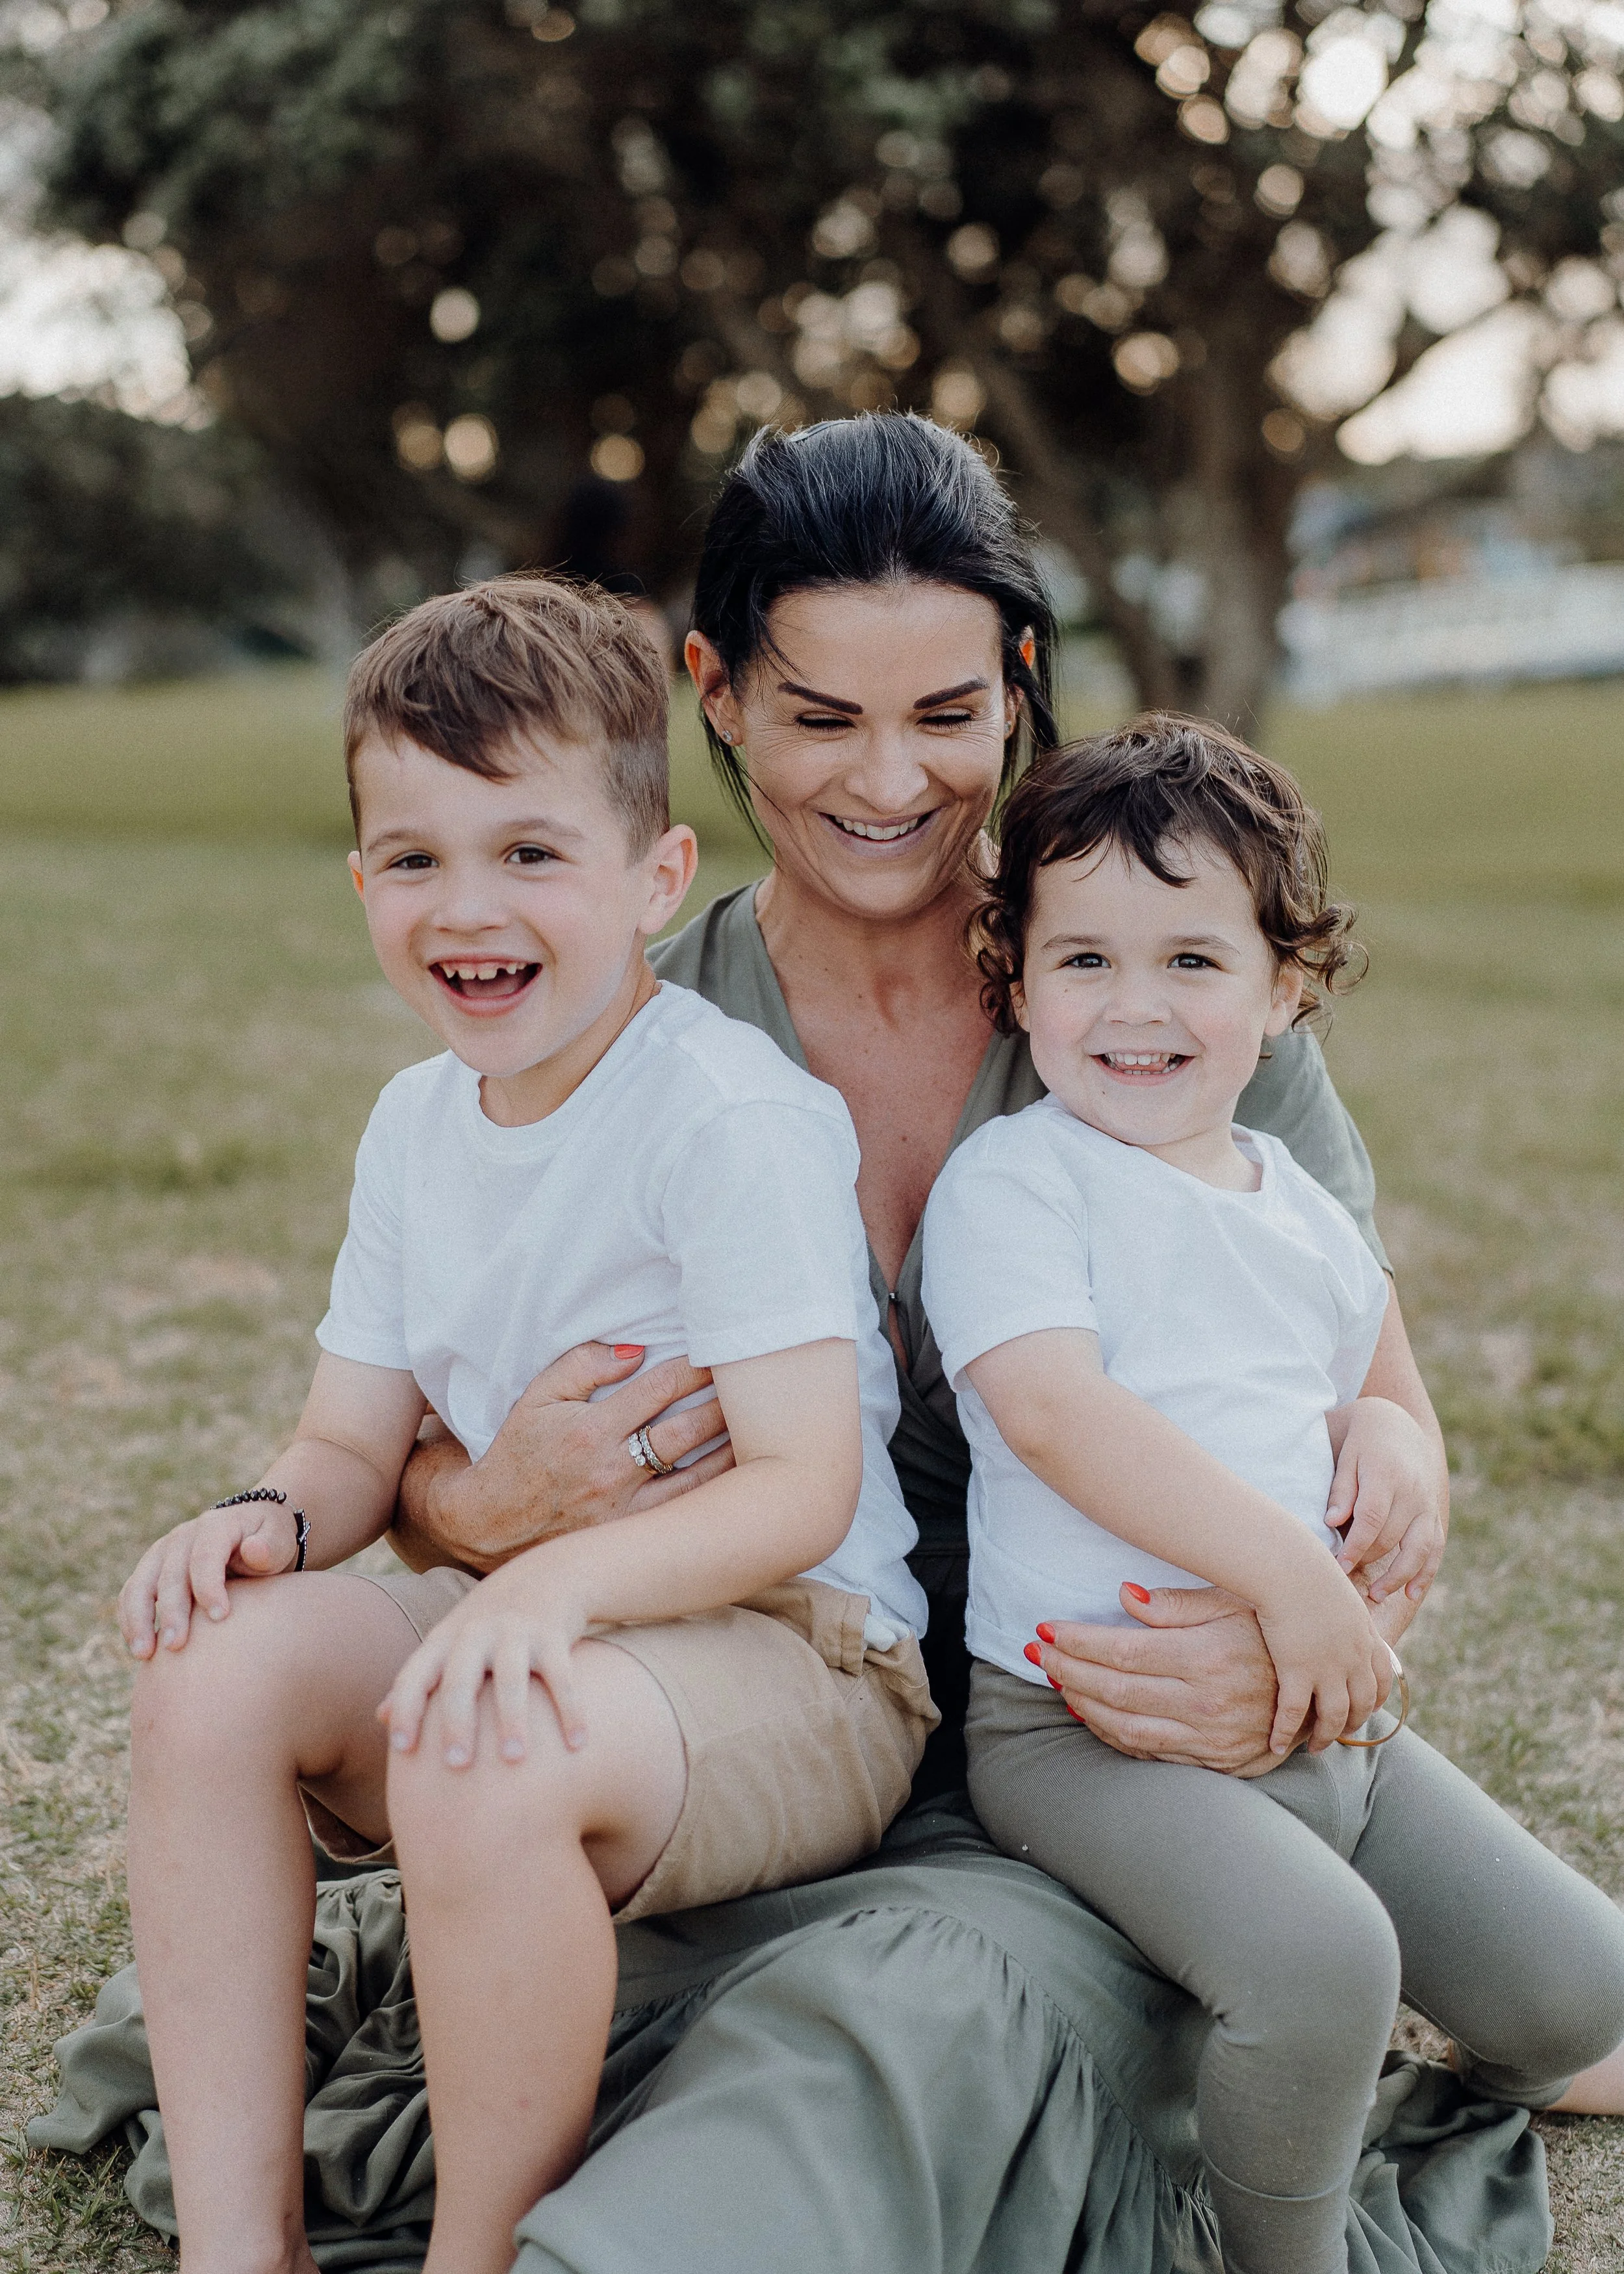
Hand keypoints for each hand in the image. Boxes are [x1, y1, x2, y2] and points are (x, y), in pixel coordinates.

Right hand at [118, 1497, 300, 1657]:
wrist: (252, 1535)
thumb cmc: (269, 1543)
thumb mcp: (278, 1540)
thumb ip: (269, 1547)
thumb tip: (253, 1550)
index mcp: (215, 1526)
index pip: (205, 1555)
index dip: (209, 1586)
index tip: (220, 1617)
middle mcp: (183, 1537)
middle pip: (170, 1574)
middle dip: (171, 1611)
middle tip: (176, 1645)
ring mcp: (163, 1553)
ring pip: (140, 1584)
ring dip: (138, 1619)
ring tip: (144, 1654)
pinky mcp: (151, 1571)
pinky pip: (132, 1594)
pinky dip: (130, 1620)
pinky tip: (140, 1650)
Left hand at [380, 1563, 588, 1762]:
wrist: (545, 1574)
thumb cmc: (487, 1624)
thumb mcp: (449, 1641)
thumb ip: (419, 1677)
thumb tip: (381, 1718)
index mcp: (444, 1640)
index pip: (415, 1675)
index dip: (406, 1709)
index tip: (402, 1750)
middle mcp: (475, 1634)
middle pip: (460, 1679)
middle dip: (456, 1722)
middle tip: (456, 1766)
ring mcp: (515, 1632)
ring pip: (510, 1678)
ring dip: (512, 1719)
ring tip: (513, 1759)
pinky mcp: (553, 1635)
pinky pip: (562, 1677)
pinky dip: (570, 1710)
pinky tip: (577, 1744)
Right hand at [391, 1342, 733, 1572]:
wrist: (488, 1525)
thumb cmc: (518, 1452)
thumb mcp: (538, 1398)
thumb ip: (584, 1365)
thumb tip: (637, 1350)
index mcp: (590, 1430)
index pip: (659, 1388)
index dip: (696, 1366)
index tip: (721, 1350)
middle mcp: (611, 1471)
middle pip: (688, 1430)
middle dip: (727, 1402)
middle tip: (758, 1384)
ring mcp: (625, 1510)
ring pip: (698, 1476)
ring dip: (733, 1447)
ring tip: (765, 1424)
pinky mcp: (631, 1537)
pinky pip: (687, 1510)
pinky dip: (718, 1489)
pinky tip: (745, 1472)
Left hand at [1031, 1587, 1283, 1774]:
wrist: (1321, 1688)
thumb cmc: (1270, 1633)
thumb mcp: (1232, 1604)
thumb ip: (1175, 1604)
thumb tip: (1122, 1595)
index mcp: (1207, 1658)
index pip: (1122, 1652)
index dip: (1077, 1641)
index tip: (1046, 1629)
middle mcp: (1206, 1704)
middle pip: (1115, 1691)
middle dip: (1067, 1670)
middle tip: (1038, 1653)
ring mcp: (1210, 1740)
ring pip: (1126, 1728)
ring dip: (1083, 1705)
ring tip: (1058, 1681)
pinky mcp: (1214, 1764)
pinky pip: (1150, 1754)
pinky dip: (1114, 1735)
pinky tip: (1092, 1714)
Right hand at [1253, 1552, 1387, 1753]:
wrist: (1290, 1568)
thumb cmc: (1308, 1570)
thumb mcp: (1340, 1591)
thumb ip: (1345, 1609)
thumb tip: (1337, 1610)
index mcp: (1366, 1638)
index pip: (1383, 1680)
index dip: (1376, 1700)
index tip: (1367, 1709)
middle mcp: (1354, 1659)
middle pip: (1361, 1705)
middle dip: (1352, 1724)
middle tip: (1339, 1734)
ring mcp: (1328, 1669)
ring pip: (1334, 1718)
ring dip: (1325, 1737)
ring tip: (1315, 1748)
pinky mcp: (1297, 1671)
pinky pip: (1293, 1713)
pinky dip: (1284, 1733)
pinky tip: (1276, 1745)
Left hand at [1325, 1395, 1446, 1604]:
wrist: (1398, 1425)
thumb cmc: (1363, 1443)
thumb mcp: (1347, 1457)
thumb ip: (1341, 1490)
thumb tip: (1332, 1522)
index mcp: (1387, 1475)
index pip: (1371, 1518)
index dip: (1355, 1546)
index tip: (1338, 1567)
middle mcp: (1412, 1492)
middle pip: (1391, 1536)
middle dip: (1368, 1561)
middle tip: (1343, 1580)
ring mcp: (1427, 1505)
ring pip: (1419, 1548)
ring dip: (1399, 1576)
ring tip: (1376, 1595)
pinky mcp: (1434, 1514)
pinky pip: (1435, 1548)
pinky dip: (1425, 1572)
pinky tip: (1411, 1594)